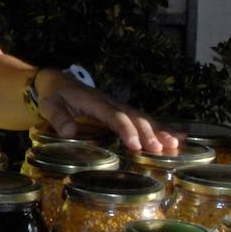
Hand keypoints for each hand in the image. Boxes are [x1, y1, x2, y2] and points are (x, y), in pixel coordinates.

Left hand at [35, 69, 180, 153]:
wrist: (59, 82)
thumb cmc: (54, 96)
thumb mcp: (50, 106)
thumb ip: (59, 118)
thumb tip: (70, 133)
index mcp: (95, 102)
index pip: (114, 116)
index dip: (126, 130)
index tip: (136, 146)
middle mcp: (112, 103)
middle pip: (134, 118)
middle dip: (148, 133)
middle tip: (161, 149)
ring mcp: (119, 106)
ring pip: (143, 118)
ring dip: (160, 131)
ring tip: (176, 145)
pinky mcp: (123, 111)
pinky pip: (144, 119)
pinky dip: (162, 127)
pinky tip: (179, 137)